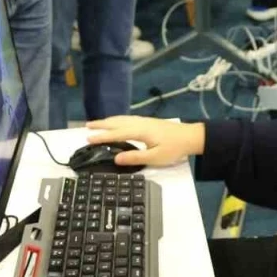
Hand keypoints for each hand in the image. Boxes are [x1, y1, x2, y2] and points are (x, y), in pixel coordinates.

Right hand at [85, 116, 204, 167]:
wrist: (191, 136)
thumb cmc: (174, 148)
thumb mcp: (155, 157)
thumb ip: (135, 157)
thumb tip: (115, 158)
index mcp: (139, 131)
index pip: (116, 134)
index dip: (101, 136)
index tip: (88, 139)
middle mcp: (139, 123)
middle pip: (116, 122)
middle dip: (101, 124)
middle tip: (86, 127)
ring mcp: (144, 120)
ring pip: (122, 118)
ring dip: (108, 120)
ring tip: (96, 123)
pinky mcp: (148, 121)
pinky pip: (127, 118)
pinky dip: (117, 119)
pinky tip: (117, 122)